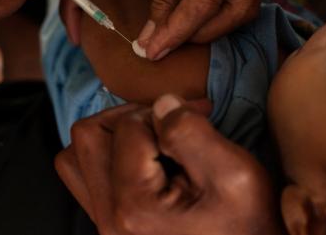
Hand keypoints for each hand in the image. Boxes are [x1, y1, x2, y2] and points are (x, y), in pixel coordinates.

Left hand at [55, 95, 282, 234]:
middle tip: (168, 123)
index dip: (163, 113)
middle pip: (88, 136)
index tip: (195, 118)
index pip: (127, 126)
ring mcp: (105, 224)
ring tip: (153, 138)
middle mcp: (109, 218)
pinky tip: (147, 160)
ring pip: (79, 155)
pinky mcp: (111, 224)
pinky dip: (111, 156)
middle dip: (130, 119)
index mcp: (134, 206)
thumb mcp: (234, 174)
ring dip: (113, 136)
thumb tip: (159, 102)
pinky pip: (87, 176)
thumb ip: (190, 132)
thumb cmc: (247, 225)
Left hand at [128, 0, 273, 59]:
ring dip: (212, 19)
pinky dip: (220, 0)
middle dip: (201, 32)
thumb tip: (156, 39)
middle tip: (165, 42)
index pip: (205, 2)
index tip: (151, 51)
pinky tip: (192, 5)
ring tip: (175, 27)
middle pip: (238, 9)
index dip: (176, 32)